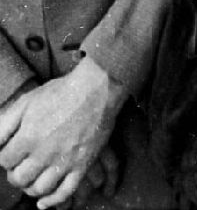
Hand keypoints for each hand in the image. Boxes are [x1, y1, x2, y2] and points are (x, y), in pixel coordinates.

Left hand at [0, 59, 126, 208]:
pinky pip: (65, 191)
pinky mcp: (83, 164)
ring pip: (39, 189)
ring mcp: (65, 161)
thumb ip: (4, 124)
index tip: (13, 151)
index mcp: (28, 138)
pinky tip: (44, 202)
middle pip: (19, 178)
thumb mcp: (27, 101)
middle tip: (21, 166)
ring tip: (32, 179)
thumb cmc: (61, 92)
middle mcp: (45, 154)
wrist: (98, 87)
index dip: (6, 157)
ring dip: (30, 187)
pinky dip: (52, 201)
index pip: (5, 161)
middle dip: (15, 174)